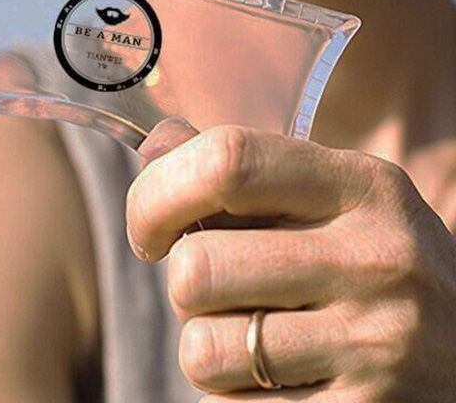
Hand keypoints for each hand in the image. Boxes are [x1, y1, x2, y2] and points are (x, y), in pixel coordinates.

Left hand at [126, 121, 455, 399]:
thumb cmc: (373, 263)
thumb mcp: (332, 197)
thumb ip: (246, 167)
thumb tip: (156, 147)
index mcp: (360, 186)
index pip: (227, 161)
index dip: (157, 192)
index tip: (150, 226)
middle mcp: (374, 260)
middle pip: (198, 267)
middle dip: (183, 283)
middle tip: (214, 289)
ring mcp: (375, 348)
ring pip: (203, 350)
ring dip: (205, 347)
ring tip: (250, 336)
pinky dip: (232, 397)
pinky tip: (276, 380)